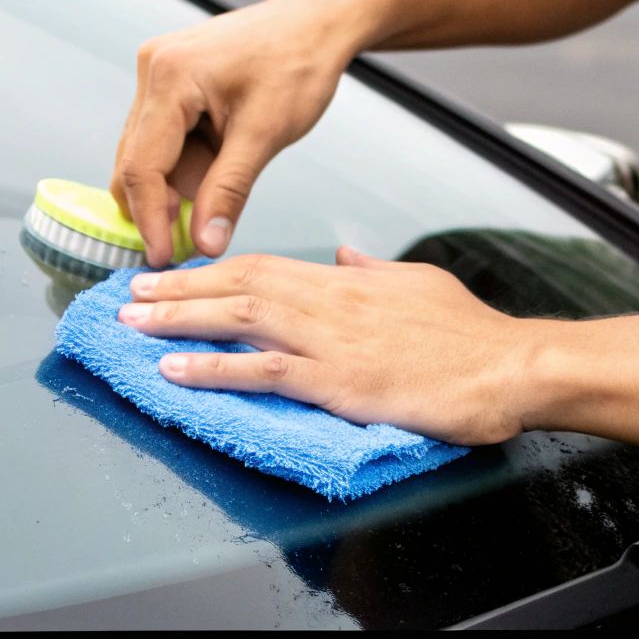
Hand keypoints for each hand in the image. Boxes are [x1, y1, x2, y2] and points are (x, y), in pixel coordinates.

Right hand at [110, 0, 372, 265]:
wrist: (315, 25)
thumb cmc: (298, 64)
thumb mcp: (266, 134)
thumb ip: (230, 190)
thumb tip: (205, 241)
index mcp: (170, 76)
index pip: (141, 166)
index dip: (150, 219)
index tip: (165, 257)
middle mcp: (152, 69)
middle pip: (134, 161)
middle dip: (157, 207)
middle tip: (185, 246)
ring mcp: (157, 72)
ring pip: (146, 152)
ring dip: (173, 187)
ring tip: (211, 209)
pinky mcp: (169, 79)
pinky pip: (162, 137)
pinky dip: (183, 166)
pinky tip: (212, 178)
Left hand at [116, 251, 541, 445]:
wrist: (509, 367)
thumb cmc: (473, 335)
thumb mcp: (420, 283)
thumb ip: (375, 270)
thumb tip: (346, 255)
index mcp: (349, 281)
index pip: (266, 265)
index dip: (212, 269)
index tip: (174, 275)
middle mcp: (333, 303)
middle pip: (240, 285)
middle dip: (179, 290)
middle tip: (129, 295)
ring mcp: (334, 342)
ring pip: (241, 319)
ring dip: (179, 322)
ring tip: (133, 326)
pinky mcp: (342, 382)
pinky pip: (265, 371)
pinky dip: (215, 368)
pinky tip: (176, 371)